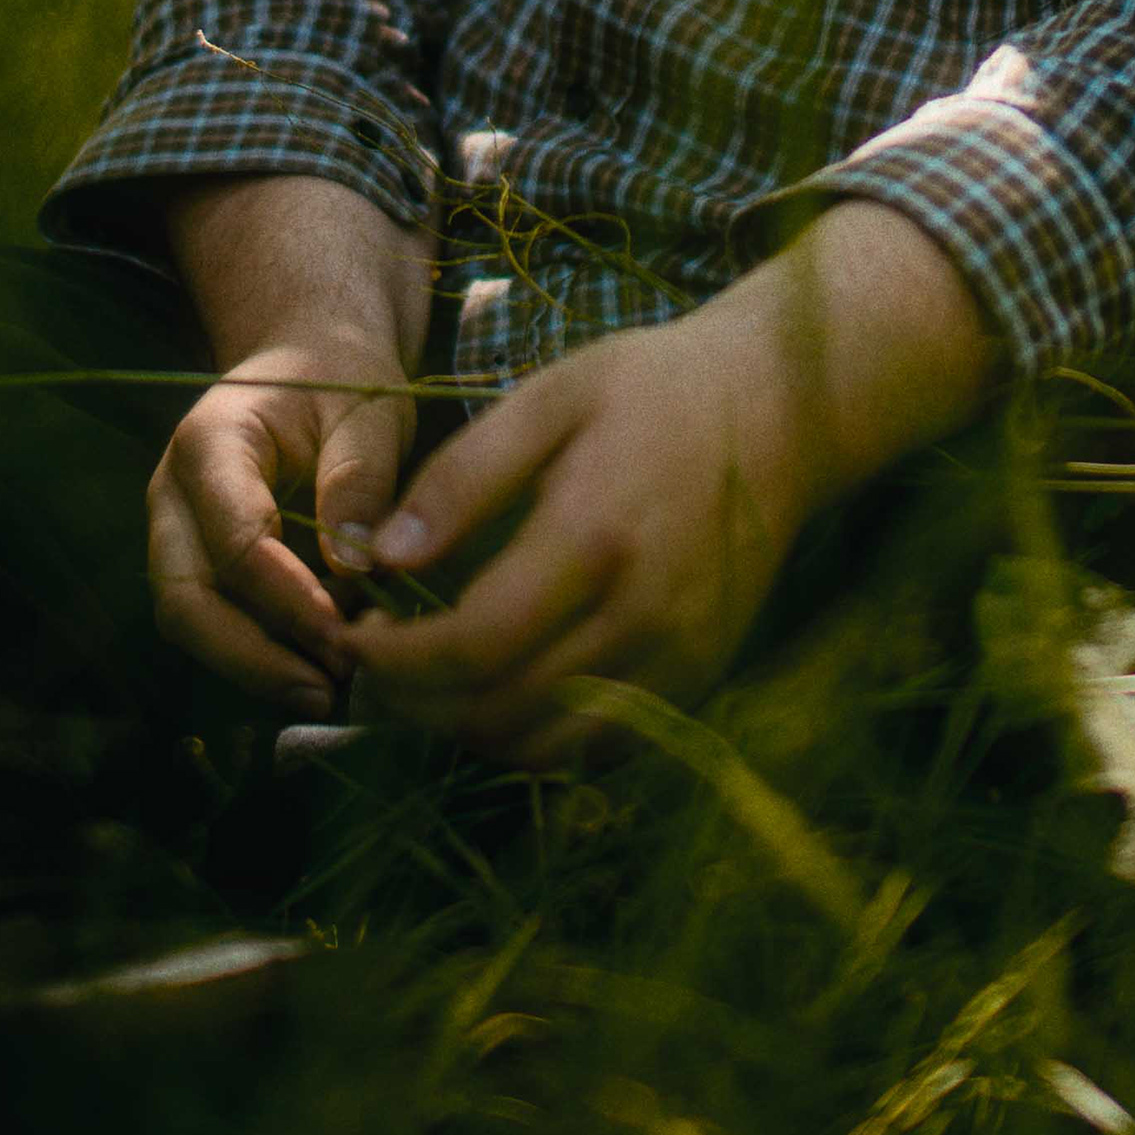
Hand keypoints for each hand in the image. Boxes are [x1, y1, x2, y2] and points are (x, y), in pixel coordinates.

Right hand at [147, 173, 431, 715]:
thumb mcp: (367, 411)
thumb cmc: (339, 382)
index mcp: (209, 443)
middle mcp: (173, 496)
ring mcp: (175, 535)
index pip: (234, 540)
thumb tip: (355, 566)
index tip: (345, 637)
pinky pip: (214, 625)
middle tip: (330, 689)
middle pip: (186, 600)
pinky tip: (321, 672)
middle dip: (254, 658)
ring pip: (191, 623)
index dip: (287, 598)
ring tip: (332, 691)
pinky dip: (261, 656)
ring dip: (255, 668)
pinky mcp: (195, 567)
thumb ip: (360, 478)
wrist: (307, 361)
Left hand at [340, 300, 811, 763]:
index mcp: (596, 537)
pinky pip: (601, 745)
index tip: (351, 639)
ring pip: (548, 745)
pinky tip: (498, 694)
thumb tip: (379, 558)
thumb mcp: (550, 397)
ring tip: (424, 688)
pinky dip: (536, 740)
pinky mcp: (699, 677)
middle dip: (416, 706)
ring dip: (469, 732)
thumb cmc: (653, 388)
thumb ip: (462, 478)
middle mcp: (644, 615)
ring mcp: (680, 658)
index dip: (396, 662)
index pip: (473, 645)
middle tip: (370, 672)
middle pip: (502, 710)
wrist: (783, 410)